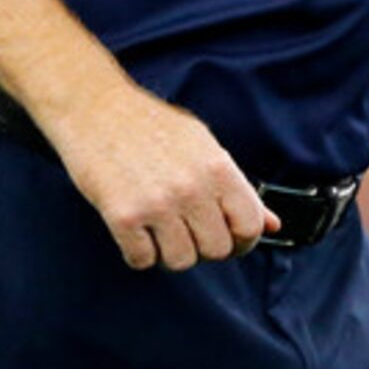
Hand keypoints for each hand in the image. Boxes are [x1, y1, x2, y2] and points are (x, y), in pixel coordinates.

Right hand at [40, 80, 277, 271]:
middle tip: (188, 230)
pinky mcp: (122, 215)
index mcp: (218, 167)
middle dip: (204, 246)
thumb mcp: (204, 146)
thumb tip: (273, 223)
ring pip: (180, 261)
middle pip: (216, 250)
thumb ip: (239, 187)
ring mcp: (156, 203)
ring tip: (160, 228)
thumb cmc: (151, 126)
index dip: (244, 240)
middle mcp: (191, 187)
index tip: (231, 240)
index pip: (250, 226)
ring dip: (170, 252)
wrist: (95, 107)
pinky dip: (139, 252)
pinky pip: (142, 260)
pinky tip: (136, 230)